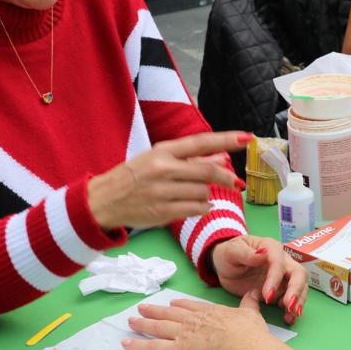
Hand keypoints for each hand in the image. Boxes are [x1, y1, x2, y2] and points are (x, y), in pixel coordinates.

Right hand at [86, 131, 249, 229]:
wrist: (103, 201)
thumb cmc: (133, 176)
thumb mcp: (158, 159)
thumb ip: (190, 158)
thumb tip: (221, 155)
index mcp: (163, 151)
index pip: (201, 142)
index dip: (226, 139)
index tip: (247, 138)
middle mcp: (163, 169)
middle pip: (208, 171)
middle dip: (226, 177)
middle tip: (234, 182)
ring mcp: (163, 191)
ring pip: (204, 192)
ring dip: (207, 194)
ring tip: (194, 194)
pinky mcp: (163, 212)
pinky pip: (197, 210)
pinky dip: (202, 208)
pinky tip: (194, 206)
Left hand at [122, 292, 300, 349]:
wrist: (243, 346)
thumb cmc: (249, 333)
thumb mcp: (251, 313)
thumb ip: (249, 303)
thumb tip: (256, 292)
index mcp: (210, 312)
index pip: (190, 307)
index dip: (179, 306)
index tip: (171, 304)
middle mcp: (193, 321)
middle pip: (169, 315)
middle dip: (155, 312)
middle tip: (142, 308)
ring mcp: (183, 334)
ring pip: (158, 328)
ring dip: (143, 324)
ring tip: (131, 321)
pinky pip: (153, 348)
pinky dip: (138, 345)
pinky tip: (126, 343)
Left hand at [209, 235, 307, 323]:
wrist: (225, 267)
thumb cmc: (229, 255)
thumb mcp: (231, 251)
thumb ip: (246, 253)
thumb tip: (263, 254)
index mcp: (271, 248)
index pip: (279, 262)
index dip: (276, 278)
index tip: (267, 295)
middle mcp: (282, 261)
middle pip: (298, 273)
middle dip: (296, 290)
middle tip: (289, 305)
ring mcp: (283, 276)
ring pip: (300, 287)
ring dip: (298, 301)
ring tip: (291, 315)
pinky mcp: (281, 290)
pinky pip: (292, 299)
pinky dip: (293, 309)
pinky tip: (289, 318)